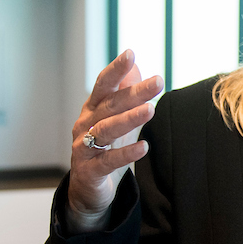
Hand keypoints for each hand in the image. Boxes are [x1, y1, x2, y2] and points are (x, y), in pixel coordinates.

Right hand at [66, 49, 163, 232]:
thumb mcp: (114, 119)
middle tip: (158, 81)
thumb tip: (136, 67)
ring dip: (129, 119)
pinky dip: (126, 154)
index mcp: (93, 109)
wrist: (87, 190)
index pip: (104, 85)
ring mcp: (84, 148)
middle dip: (134, 92)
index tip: (130, 53)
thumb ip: (124, 95)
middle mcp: (85, 125)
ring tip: (150, 109)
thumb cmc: (103, 149)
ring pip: (106, 130)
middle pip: (110, 105)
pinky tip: (144, 147)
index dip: (116, 69)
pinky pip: (108, 161)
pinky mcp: (89, 171)